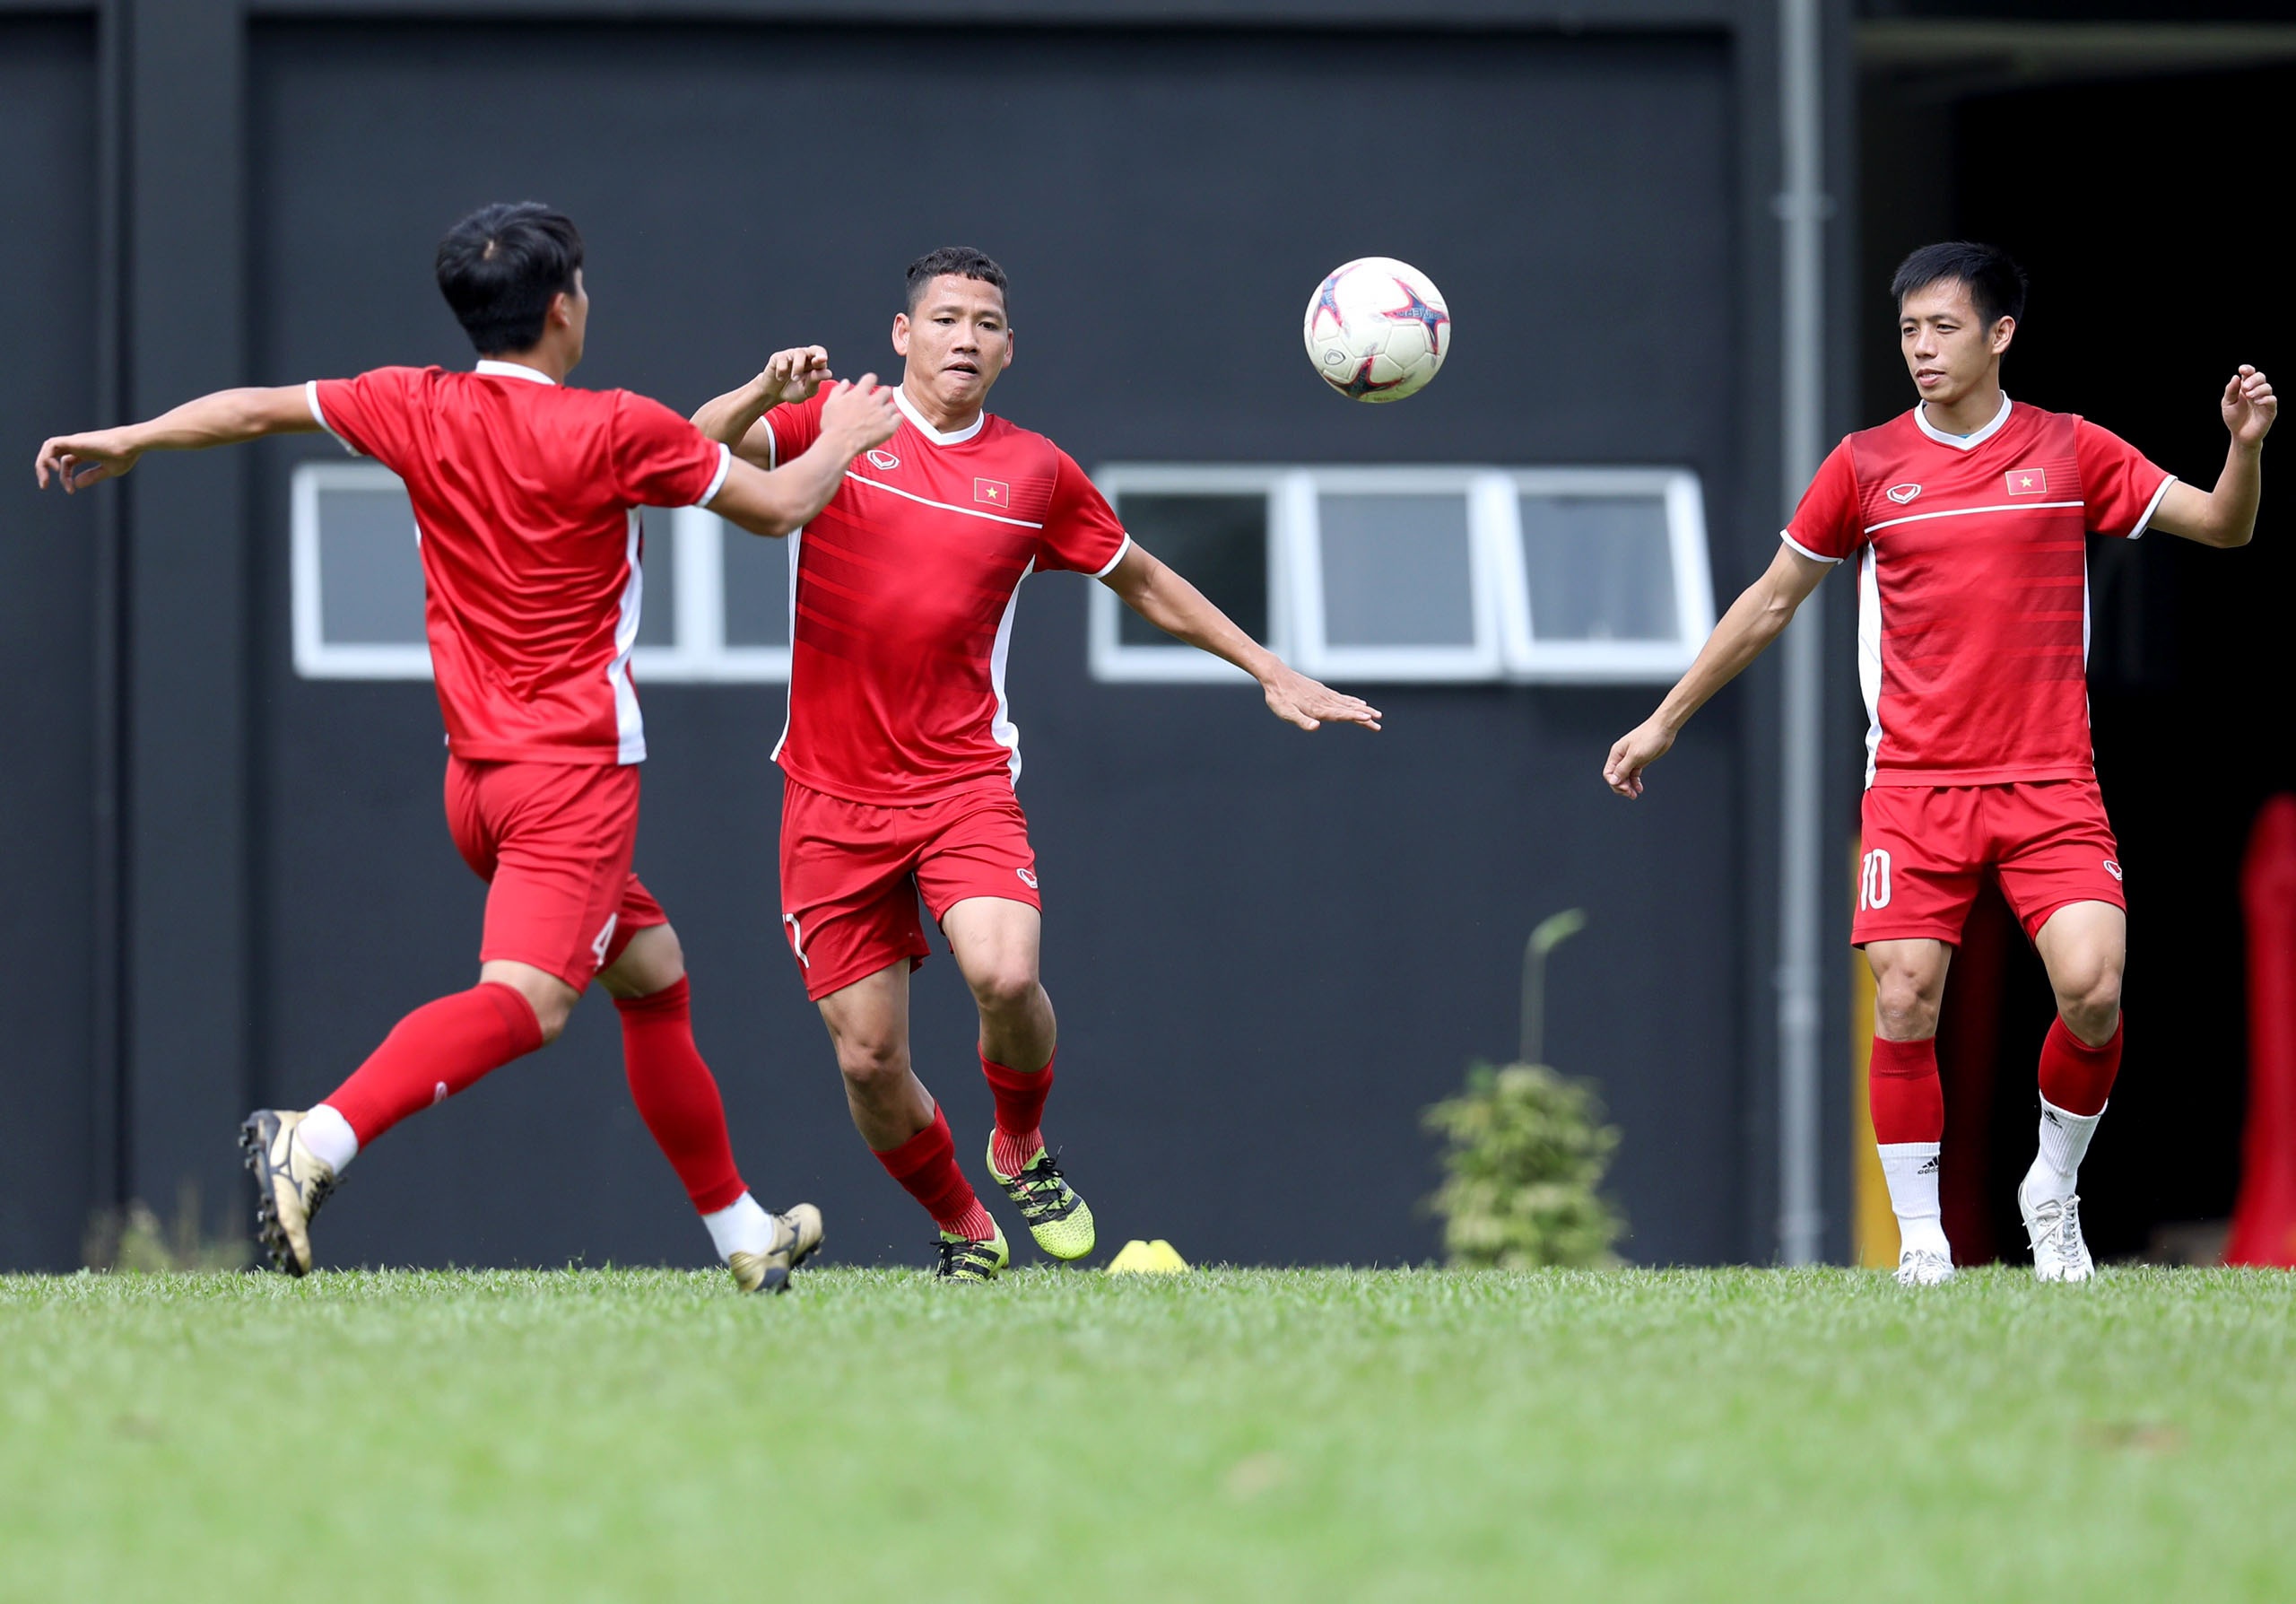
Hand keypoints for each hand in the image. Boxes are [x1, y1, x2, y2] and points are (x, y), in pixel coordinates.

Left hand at [35, 428, 140, 491]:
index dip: (65, 478)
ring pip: (48, 449)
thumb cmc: (126, 456)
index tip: (71, 491)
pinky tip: (56, 470)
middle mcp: (77, 446)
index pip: (67, 463)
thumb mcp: (108, 470)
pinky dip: (47, 457)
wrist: (131, 444)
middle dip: (45, 470)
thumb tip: (76, 484)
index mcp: (86, 452)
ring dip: (42, 464)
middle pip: (53, 455)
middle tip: (44, 486)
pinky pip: (51, 445)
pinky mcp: (73, 441)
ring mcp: (74, 442)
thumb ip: (92, 476)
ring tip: (45, 481)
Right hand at [756, 346, 831, 407]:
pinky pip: (782, 359)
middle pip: (814, 349)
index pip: (822, 357)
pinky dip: (782, 370)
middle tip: (819, 360)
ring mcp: (791, 355)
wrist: (774, 394)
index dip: (822, 357)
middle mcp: (805, 357)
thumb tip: (828, 373)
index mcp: (815, 365)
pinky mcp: (778, 357)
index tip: (823, 360)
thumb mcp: (806, 391)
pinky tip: (780, 378)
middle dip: (818, 353)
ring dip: (798, 367)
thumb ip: (816, 382)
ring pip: (799, 353)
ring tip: (795, 379)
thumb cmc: (794, 390)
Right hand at [819, 375, 900, 452]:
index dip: (870, 381)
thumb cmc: (832, 426)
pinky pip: (899, 418)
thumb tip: (846, 381)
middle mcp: (873, 401)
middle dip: (882, 395)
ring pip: (892, 406)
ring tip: (880, 417)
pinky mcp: (889, 427)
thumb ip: (839, 390)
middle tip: (877, 403)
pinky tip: (888, 424)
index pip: (871, 378)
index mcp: (859, 393)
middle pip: (886, 390)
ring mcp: (882, 414)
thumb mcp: (830, 404)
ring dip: (888, 410)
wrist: (840, 444)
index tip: (868, 387)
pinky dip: (895, 420)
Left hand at [1260, 663, 1380, 731]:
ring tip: (1376, 714)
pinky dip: (1353, 701)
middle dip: (1364, 717)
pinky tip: (1360, 703)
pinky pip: (1342, 698)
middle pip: (1349, 709)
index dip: (1354, 717)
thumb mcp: (1286, 713)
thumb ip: (1302, 721)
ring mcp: (1325, 695)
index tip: (1369, 719)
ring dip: (1362, 709)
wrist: (1276, 676)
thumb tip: (1316, 727)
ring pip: (1348, 703)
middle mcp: (1324, 701)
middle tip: (1379, 724)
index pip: (1340, 714)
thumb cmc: (1279, 698)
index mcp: (1317, 709)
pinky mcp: (1322, 691)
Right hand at [1604, 717, 1675, 797]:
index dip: (1614, 783)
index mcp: (1616, 753)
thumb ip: (1623, 769)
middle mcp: (1622, 757)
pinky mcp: (1639, 761)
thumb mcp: (1635, 755)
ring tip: (1635, 794)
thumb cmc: (1649, 737)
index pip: (1608, 773)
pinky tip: (1639, 788)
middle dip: (1622, 787)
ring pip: (1625, 777)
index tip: (1625, 788)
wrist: (1664, 729)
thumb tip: (1613, 781)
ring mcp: (1630, 759)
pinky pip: (1633, 775)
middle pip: (1616, 777)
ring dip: (1628, 787)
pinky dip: (1635, 783)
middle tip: (1630, 794)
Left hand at [2223, 365, 2276, 447]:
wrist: (2240, 435)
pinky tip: (2257, 402)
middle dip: (2253, 379)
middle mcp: (2256, 391)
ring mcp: (2264, 400)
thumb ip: (2231, 390)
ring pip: (2267, 387)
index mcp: (2245, 388)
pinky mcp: (2270, 410)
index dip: (2248, 369)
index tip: (2242, 369)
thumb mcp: (2227, 403)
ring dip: (2258, 389)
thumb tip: (2235, 376)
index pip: (2250, 374)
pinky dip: (2265, 398)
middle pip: (2261, 377)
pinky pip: (2272, 400)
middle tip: (2244, 388)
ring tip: (2249, 396)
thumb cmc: (2234, 418)